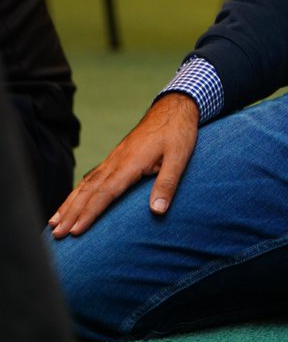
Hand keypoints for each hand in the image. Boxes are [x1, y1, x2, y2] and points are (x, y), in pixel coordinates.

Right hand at [49, 93, 199, 236]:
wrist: (174, 107)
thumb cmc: (178, 132)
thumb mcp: (179, 157)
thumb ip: (167, 184)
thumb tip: (157, 211)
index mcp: (130, 163)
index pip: (105, 192)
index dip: (89, 213)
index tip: (75, 231)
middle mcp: (116, 161)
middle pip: (89, 190)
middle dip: (71, 213)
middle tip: (56, 234)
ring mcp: (114, 158)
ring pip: (86, 182)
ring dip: (69, 203)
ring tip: (54, 222)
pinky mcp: (116, 156)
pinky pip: (92, 176)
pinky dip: (79, 190)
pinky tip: (73, 200)